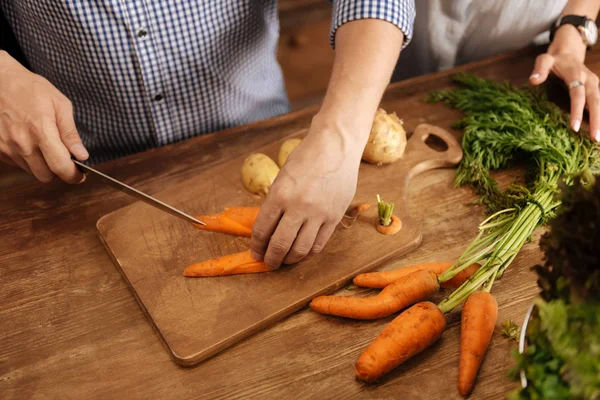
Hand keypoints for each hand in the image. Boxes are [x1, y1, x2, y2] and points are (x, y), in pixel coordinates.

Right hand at [0, 51, 87, 182]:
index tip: (80, 175)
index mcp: (41, 131)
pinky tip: (30, 143)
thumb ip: (70, 133)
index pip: (60, 166)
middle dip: (58, 172)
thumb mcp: (60, 105)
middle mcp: (22, 143)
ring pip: (31, 171)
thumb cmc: (31, 88)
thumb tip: (82, 155)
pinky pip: (18, 164)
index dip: (73, 175)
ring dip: (43, 166)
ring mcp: (7, 147)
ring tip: (46, 147)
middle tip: (65, 161)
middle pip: (45, 176)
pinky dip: (28, 159)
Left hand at [249, 117, 361, 268]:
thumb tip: (269, 228)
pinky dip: (308, 253)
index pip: (263, 229)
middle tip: (268, 262)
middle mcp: (298, 206)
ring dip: (289, 259)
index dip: (257, 246)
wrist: (336, 146)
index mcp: (280, 194)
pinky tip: (302, 253)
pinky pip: (319, 243)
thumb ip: (276, 202)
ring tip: (284, 261)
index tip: (255, 253)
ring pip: (300, 249)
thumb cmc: (306, 157)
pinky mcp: (334, 217)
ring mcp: (318, 214)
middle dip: (271, 258)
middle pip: (280, 244)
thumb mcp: (282, 177)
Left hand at [529, 25, 599, 141]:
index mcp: (576, 73)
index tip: (574, 127)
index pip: (577, 94)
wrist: (569, 53)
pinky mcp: (595, 90)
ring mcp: (594, 85)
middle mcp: (589, 80)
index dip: (576, 110)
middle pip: (595, 101)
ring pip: (599, 104)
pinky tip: (597, 131)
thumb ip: (539, 69)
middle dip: (596, 119)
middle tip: (595, 138)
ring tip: (598, 140)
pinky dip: (599, 117)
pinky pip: (598, 104)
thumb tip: (533, 80)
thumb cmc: (554, 61)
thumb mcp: (544, 60)